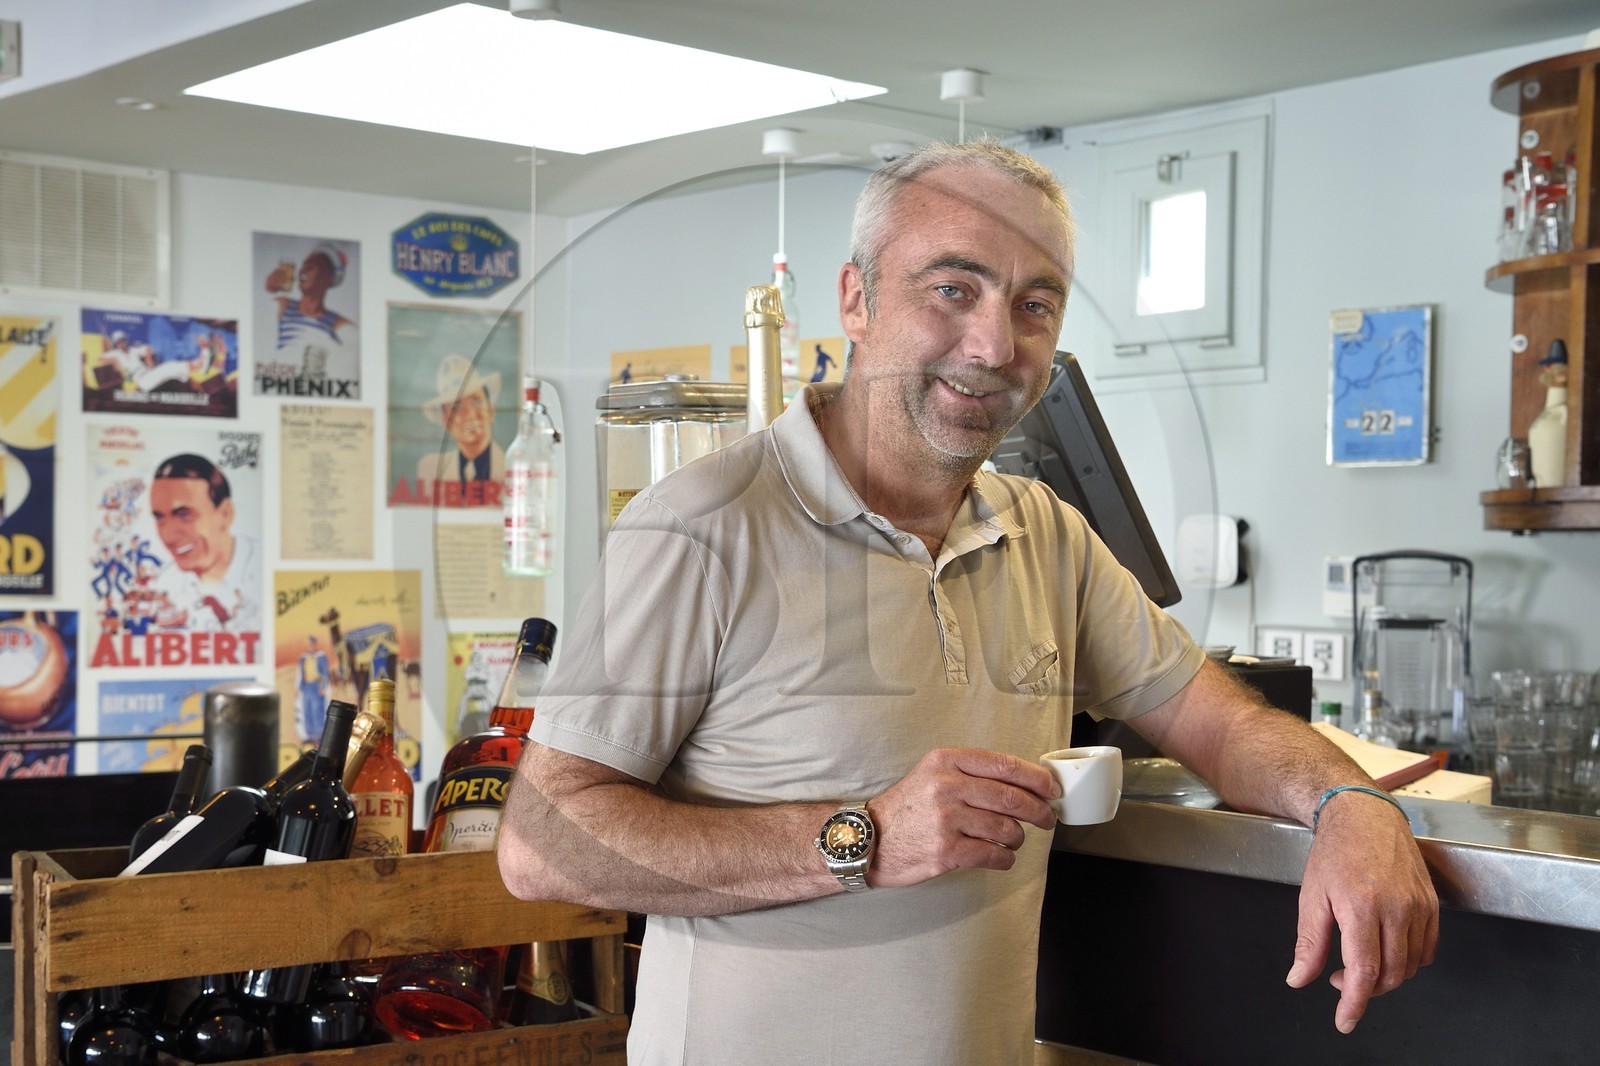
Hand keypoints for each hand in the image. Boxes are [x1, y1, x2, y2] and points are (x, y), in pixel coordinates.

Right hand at [867, 747, 1058, 888]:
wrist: (869, 839)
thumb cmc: (906, 808)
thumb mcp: (932, 774)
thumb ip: (970, 774)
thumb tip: (1023, 784)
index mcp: (946, 761)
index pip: (1004, 765)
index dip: (1036, 778)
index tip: (1051, 789)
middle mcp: (947, 786)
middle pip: (1011, 798)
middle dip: (1038, 811)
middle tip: (1047, 819)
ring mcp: (946, 819)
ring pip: (1006, 828)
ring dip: (1018, 838)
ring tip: (1013, 840)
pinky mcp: (946, 851)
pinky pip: (993, 855)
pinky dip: (1005, 858)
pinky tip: (1002, 857)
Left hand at [1285, 791, 1437, 1033]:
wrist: (1365, 815)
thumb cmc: (1335, 852)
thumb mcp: (1311, 896)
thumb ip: (1309, 943)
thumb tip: (1299, 979)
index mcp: (1361, 906)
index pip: (1364, 971)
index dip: (1354, 1003)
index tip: (1345, 1021)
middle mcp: (1397, 908)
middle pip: (1391, 974)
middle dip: (1365, 990)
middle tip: (1338, 980)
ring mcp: (1419, 906)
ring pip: (1410, 966)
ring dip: (1385, 977)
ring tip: (1358, 962)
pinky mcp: (1432, 904)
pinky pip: (1427, 950)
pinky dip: (1408, 961)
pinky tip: (1386, 950)